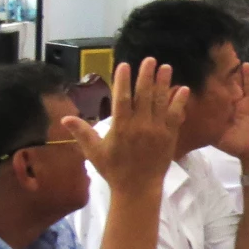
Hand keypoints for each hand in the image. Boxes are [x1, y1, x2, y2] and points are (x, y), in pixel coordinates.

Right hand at [68, 58, 188, 198]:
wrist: (137, 188)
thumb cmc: (113, 169)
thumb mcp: (94, 152)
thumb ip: (82, 132)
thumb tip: (65, 118)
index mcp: (120, 128)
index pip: (122, 99)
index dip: (123, 81)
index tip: (124, 65)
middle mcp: (139, 126)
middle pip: (144, 96)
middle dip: (146, 76)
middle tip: (149, 59)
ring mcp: (156, 130)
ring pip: (160, 102)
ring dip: (164, 84)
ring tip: (166, 67)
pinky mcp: (169, 136)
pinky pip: (176, 116)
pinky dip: (179, 102)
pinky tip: (183, 89)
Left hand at [213, 62, 248, 160]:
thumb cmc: (234, 145)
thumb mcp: (217, 137)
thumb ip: (207, 128)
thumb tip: (191, 123)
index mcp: (227, 108)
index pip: (221, 92)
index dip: (217, 81)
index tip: (212, 69)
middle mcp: (239, 103)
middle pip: (235, 85)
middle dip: (232, 74)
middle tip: (228, 58)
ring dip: (247, 75)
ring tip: (244, 63)